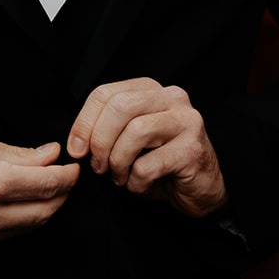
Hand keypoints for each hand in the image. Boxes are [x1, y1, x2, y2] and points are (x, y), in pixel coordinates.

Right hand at [0, 129, 79, 247]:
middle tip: (67, 178)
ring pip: (28, 227)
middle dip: (62, 195)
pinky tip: (23, 203)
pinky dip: (23, 219)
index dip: (67, 176)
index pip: (48, 186)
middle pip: (45, 212)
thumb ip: (18, 154)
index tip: (73, 167)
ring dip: (45, 209)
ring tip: (49, 188)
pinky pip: (7, 234)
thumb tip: (48, 155)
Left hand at [67, 78, 227, 218]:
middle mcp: (172, 98)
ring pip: (135, 132)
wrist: (201, 189)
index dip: (84, 122)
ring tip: (121, 177)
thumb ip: (107, 130)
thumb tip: (76, 143)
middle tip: (98, 166)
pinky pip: (148, 165)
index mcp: (151, 90)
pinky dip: (136, 182)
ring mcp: (186, 121)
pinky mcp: (193, 149)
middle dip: (99, 141)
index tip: (77, 150)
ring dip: (118, 162)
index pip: (106, 93)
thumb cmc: (161, 164)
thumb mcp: (130, 140)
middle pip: (120, 106)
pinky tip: (143, 185)